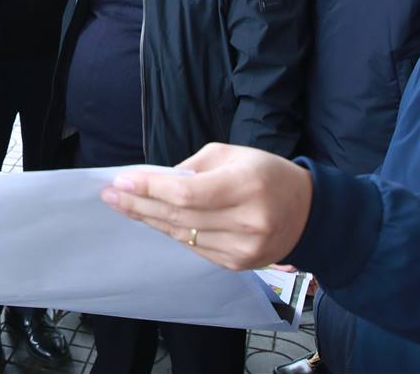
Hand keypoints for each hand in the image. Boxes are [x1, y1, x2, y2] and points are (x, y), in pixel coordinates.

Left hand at [99, 142, 313, 270]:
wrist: (309, 212)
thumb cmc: (266, 174)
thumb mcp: (232, 154)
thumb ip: (192, 167)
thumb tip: (154, 181)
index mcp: (247, 186)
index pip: (187, 194)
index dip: (150, 189)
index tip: (121, 181)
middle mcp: (247, 221)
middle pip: (180, 217)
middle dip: (139, 204)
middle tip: (110, 194)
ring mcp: (244, 248)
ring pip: (183, 235)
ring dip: (149, 220)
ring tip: (123, 206)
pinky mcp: (239, 265)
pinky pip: (194, 248)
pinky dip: (172, 233)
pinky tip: (153, 220)